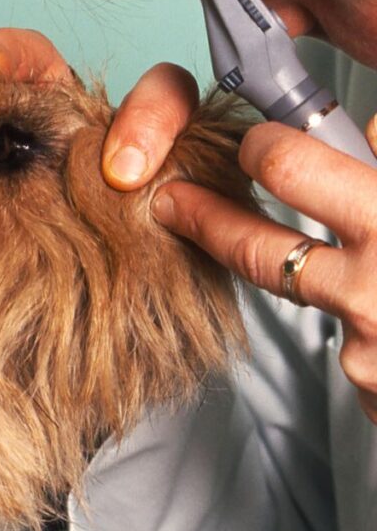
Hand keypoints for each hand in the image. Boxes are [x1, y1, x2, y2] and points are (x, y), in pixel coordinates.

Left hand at [151, 117, 376, 422]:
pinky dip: (360, 316)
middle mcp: (372, 290)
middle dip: (207, 217)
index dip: (264, 148)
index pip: (289, 168)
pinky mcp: (370, 392)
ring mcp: (365, 350)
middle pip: (254, 247)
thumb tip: (372, 138)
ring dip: (297, 267)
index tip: (255, 142)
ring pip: (306, 293)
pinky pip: (348, 337)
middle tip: (175, 200)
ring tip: (289, 247)